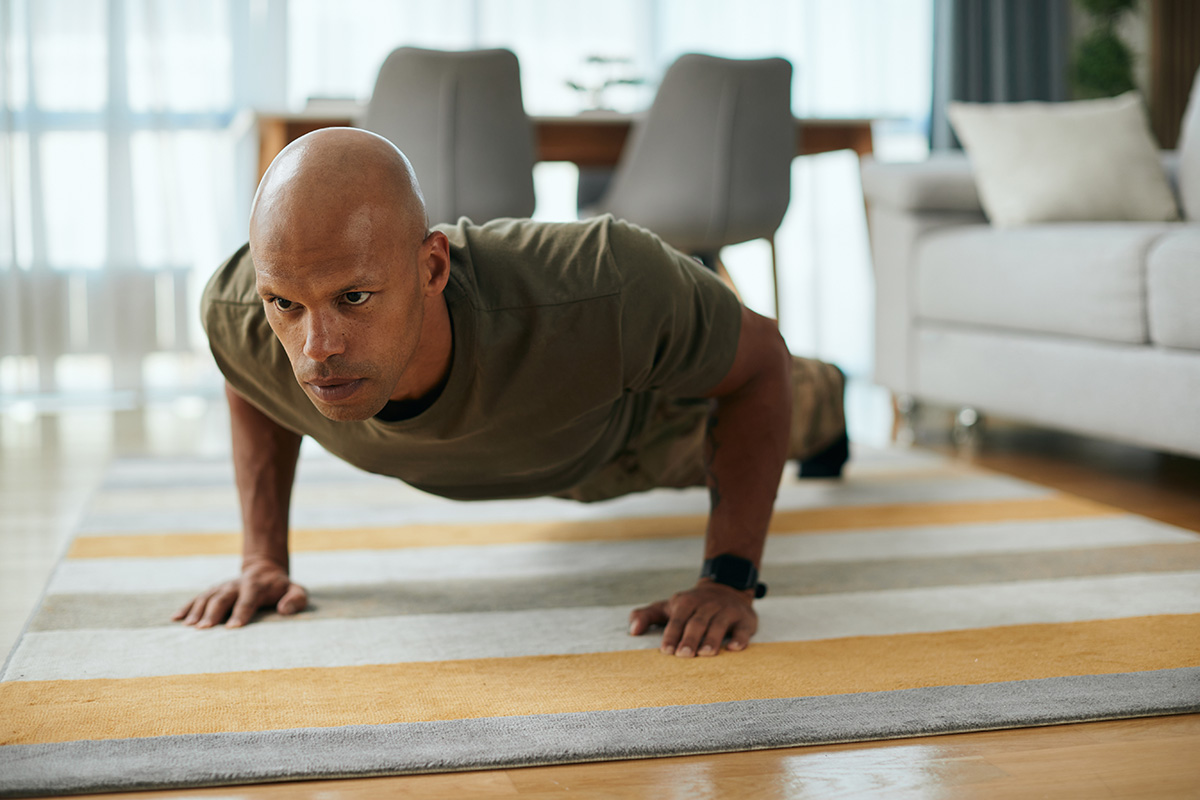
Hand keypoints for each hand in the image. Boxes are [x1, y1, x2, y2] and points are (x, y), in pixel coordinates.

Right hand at [172, 559, 306, 628]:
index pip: (249, 599)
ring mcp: (222, 586)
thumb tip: (284, 610)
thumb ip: (296, 599)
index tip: (233, 627)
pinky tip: (175, 619)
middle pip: (223, 597)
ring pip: (207, 597)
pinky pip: (197, 598)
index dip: (241, 612)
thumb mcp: (296, 590)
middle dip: (214, 612)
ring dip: (197, 611)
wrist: (264, 569)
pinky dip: (186, 607)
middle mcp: (236, 584)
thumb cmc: (282, 588)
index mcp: (257, 585)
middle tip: (205, 629)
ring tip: (189, 627)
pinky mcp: (213, 590)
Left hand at [628, 580, 756, 656]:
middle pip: (697, 622)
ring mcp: (727, 611)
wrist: (727, 587)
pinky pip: (743, 629)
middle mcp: (707, 605)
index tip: (666, 651)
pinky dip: (740, 638)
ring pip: (719, 624)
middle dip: (690, 638)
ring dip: (712, 639)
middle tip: (683, 656)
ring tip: (705, 654)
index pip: (677, 619)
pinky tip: (734, 648)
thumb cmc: (690, 606)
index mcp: (686, 602)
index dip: (672, 634)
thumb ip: (646, 616)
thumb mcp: (668, 607)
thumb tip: (632, 631)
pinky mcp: (745, 619)